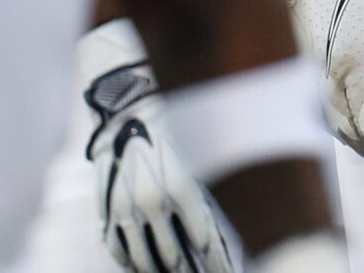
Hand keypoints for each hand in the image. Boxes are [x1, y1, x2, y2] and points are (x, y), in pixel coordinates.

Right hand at [79, 20, 232, 272]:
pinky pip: (119, 250)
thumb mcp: (210, 149)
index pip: (207, 244)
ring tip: (181, 272)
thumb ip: (226, 183)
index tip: (229, 270)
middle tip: (206, 271)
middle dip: (194, 269)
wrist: (134, 107)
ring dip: (166, 270)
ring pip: (146, 260)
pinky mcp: (108, 209)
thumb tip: (256, 208)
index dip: (220, 263)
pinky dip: (134, 264)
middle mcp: (154, 203)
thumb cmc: (182, 122)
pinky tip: (148, 268)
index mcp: (184, 188)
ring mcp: (126, 209)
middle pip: (176, 257)